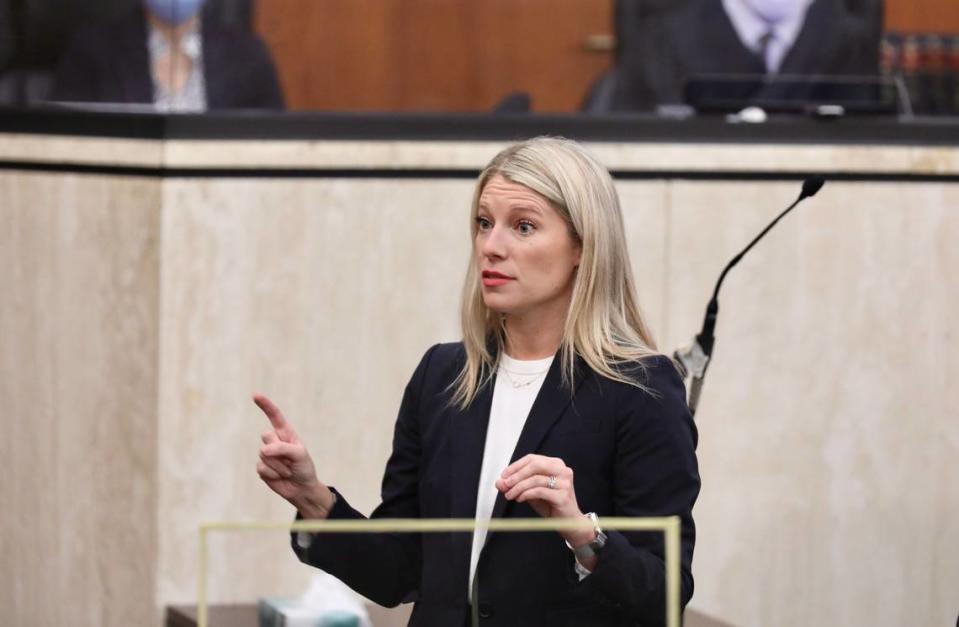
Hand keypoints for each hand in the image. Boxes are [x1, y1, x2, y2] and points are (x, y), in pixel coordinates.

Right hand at [254, 393, 334, 518]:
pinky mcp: (262, 468)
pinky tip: (279, 477)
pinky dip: (272, 474)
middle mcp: (275, 442)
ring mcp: (267, 455)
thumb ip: (283, 448)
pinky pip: (261, 468)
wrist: (301, 489)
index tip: (255, 395)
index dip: (265, 405)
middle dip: (278, 449)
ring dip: (278, 465)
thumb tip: (263, 450)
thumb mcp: (299, 455)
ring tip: (288, 470)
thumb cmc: (304, 468)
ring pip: (263, 454)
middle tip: (290, 460)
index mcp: (286, 434)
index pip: (274, 416)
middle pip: (266, 436)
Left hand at [495, 454, 594, 547]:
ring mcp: (565, 482)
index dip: (516, 466)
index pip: (532, 459)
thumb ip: (516, 485)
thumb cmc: (550, 504)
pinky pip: (540, 491)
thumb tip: (499, 482)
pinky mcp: (563, 495)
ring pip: (536, 479)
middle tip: (505, 484)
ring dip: (519, 487)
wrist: (568, 522)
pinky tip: (520, 498)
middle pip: (535, 465)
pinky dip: (526, 494)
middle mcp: (562, 470)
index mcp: (555, 464)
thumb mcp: (530, 492)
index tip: (503, 475)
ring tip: (510, 495)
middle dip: (517, 474)